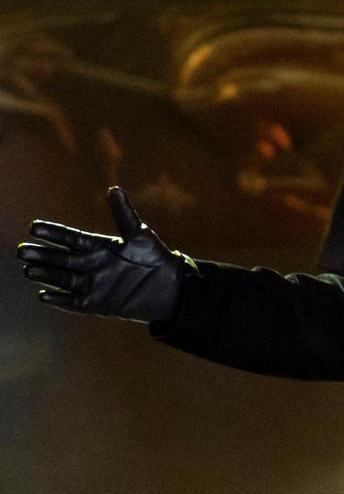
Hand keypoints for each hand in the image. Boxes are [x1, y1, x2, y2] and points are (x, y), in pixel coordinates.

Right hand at [16, 187, 194, 323]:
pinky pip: (74, 303)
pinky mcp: (97, 304)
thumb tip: (114, 189)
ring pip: (63, 279)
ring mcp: (93, 285)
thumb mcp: (139, 235)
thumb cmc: (155, 257)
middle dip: (42, 255)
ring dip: (46, 275)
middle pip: (61, 259)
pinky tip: (44, 295)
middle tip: (22, 251)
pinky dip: (60, 300)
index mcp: (98, 247)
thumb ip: (124, 215)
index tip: (33, 227)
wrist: (171, 287)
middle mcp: (91, 265)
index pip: (71, 238)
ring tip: (28, 269)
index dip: (53, 233)